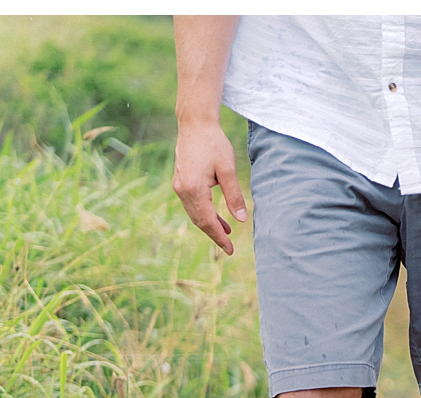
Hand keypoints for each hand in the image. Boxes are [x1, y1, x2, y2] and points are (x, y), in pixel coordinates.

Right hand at [172, 120, 246, 254]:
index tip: (230, 250)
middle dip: (214, 235)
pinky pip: (192, 204)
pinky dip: (204, 213)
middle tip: (229, 248)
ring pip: (195, 213)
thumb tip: (241, 220)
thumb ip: (234, 196)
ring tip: (227, 233)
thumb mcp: (228, 170)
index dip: (219, 237)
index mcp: (193, 189)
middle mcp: (182, 190)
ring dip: (210, 225)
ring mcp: (179, 185)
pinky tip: (217, 218)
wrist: (195, 124)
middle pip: (199, 221)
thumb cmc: (213, 144)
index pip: (207, 221)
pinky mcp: (180, 181)